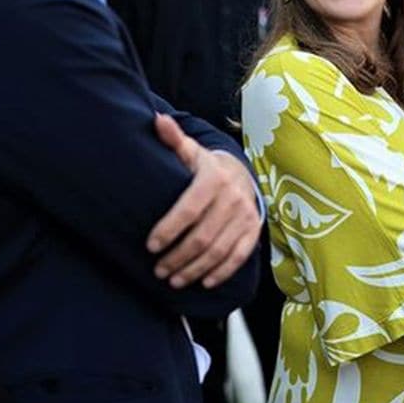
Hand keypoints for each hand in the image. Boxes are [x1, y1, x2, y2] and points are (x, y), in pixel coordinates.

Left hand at [147, 114, 260, 288]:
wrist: (241, 173)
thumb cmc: (206, 167)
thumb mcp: (190, 152)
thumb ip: (173, 140)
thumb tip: (156, 120)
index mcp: (214, 179)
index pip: (189, 209)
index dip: (169, 229)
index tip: (150, 245)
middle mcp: (233, 198)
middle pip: (203, 236)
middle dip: (178, 257)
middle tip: (158, 269)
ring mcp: (246, 216)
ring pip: (219, 250)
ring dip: (194, 269)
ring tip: (173, 279)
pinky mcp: (253, 230)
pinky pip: (239, 256)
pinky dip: (221, 272)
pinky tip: (203, 282)